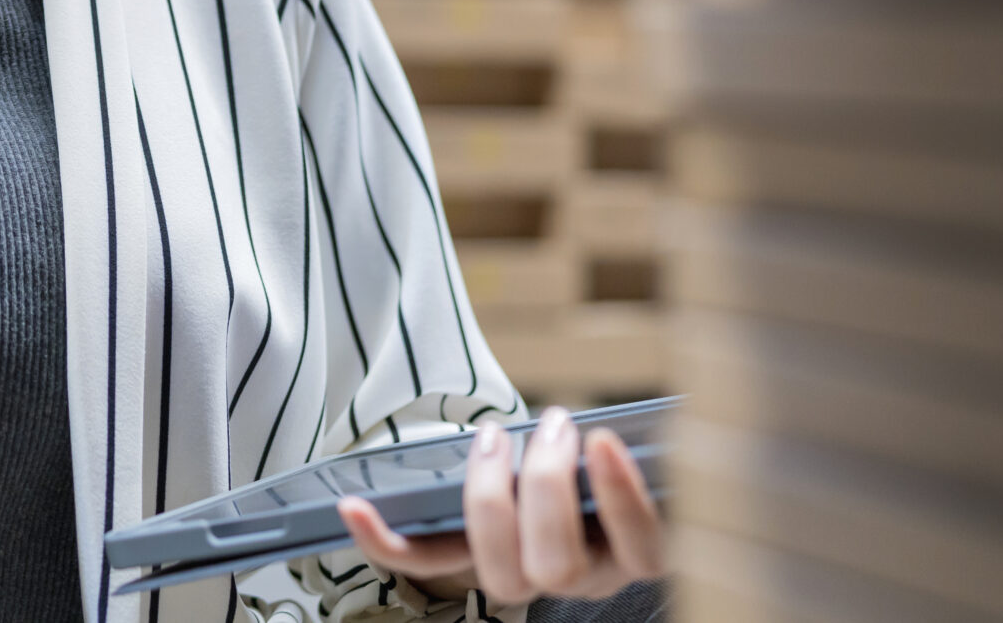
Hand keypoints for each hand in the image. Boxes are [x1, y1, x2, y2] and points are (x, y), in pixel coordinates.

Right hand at [336, 408, 665, 604]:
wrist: (646, 466)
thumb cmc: (576, 456)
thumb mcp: (528, 451)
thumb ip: (495, 451)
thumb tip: (469, 431)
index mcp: (499, 550)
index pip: (430, 560)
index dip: (387, 544)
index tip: (353, 506)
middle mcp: (544, 577)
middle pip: (505, 575)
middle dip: (491, 502)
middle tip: (498, 435)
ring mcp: (599, 576)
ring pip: (559, 567)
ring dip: (547, 491)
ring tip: (555, 425)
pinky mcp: (648, 558)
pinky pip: (638, 545)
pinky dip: (620, 494)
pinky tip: (605, 444)